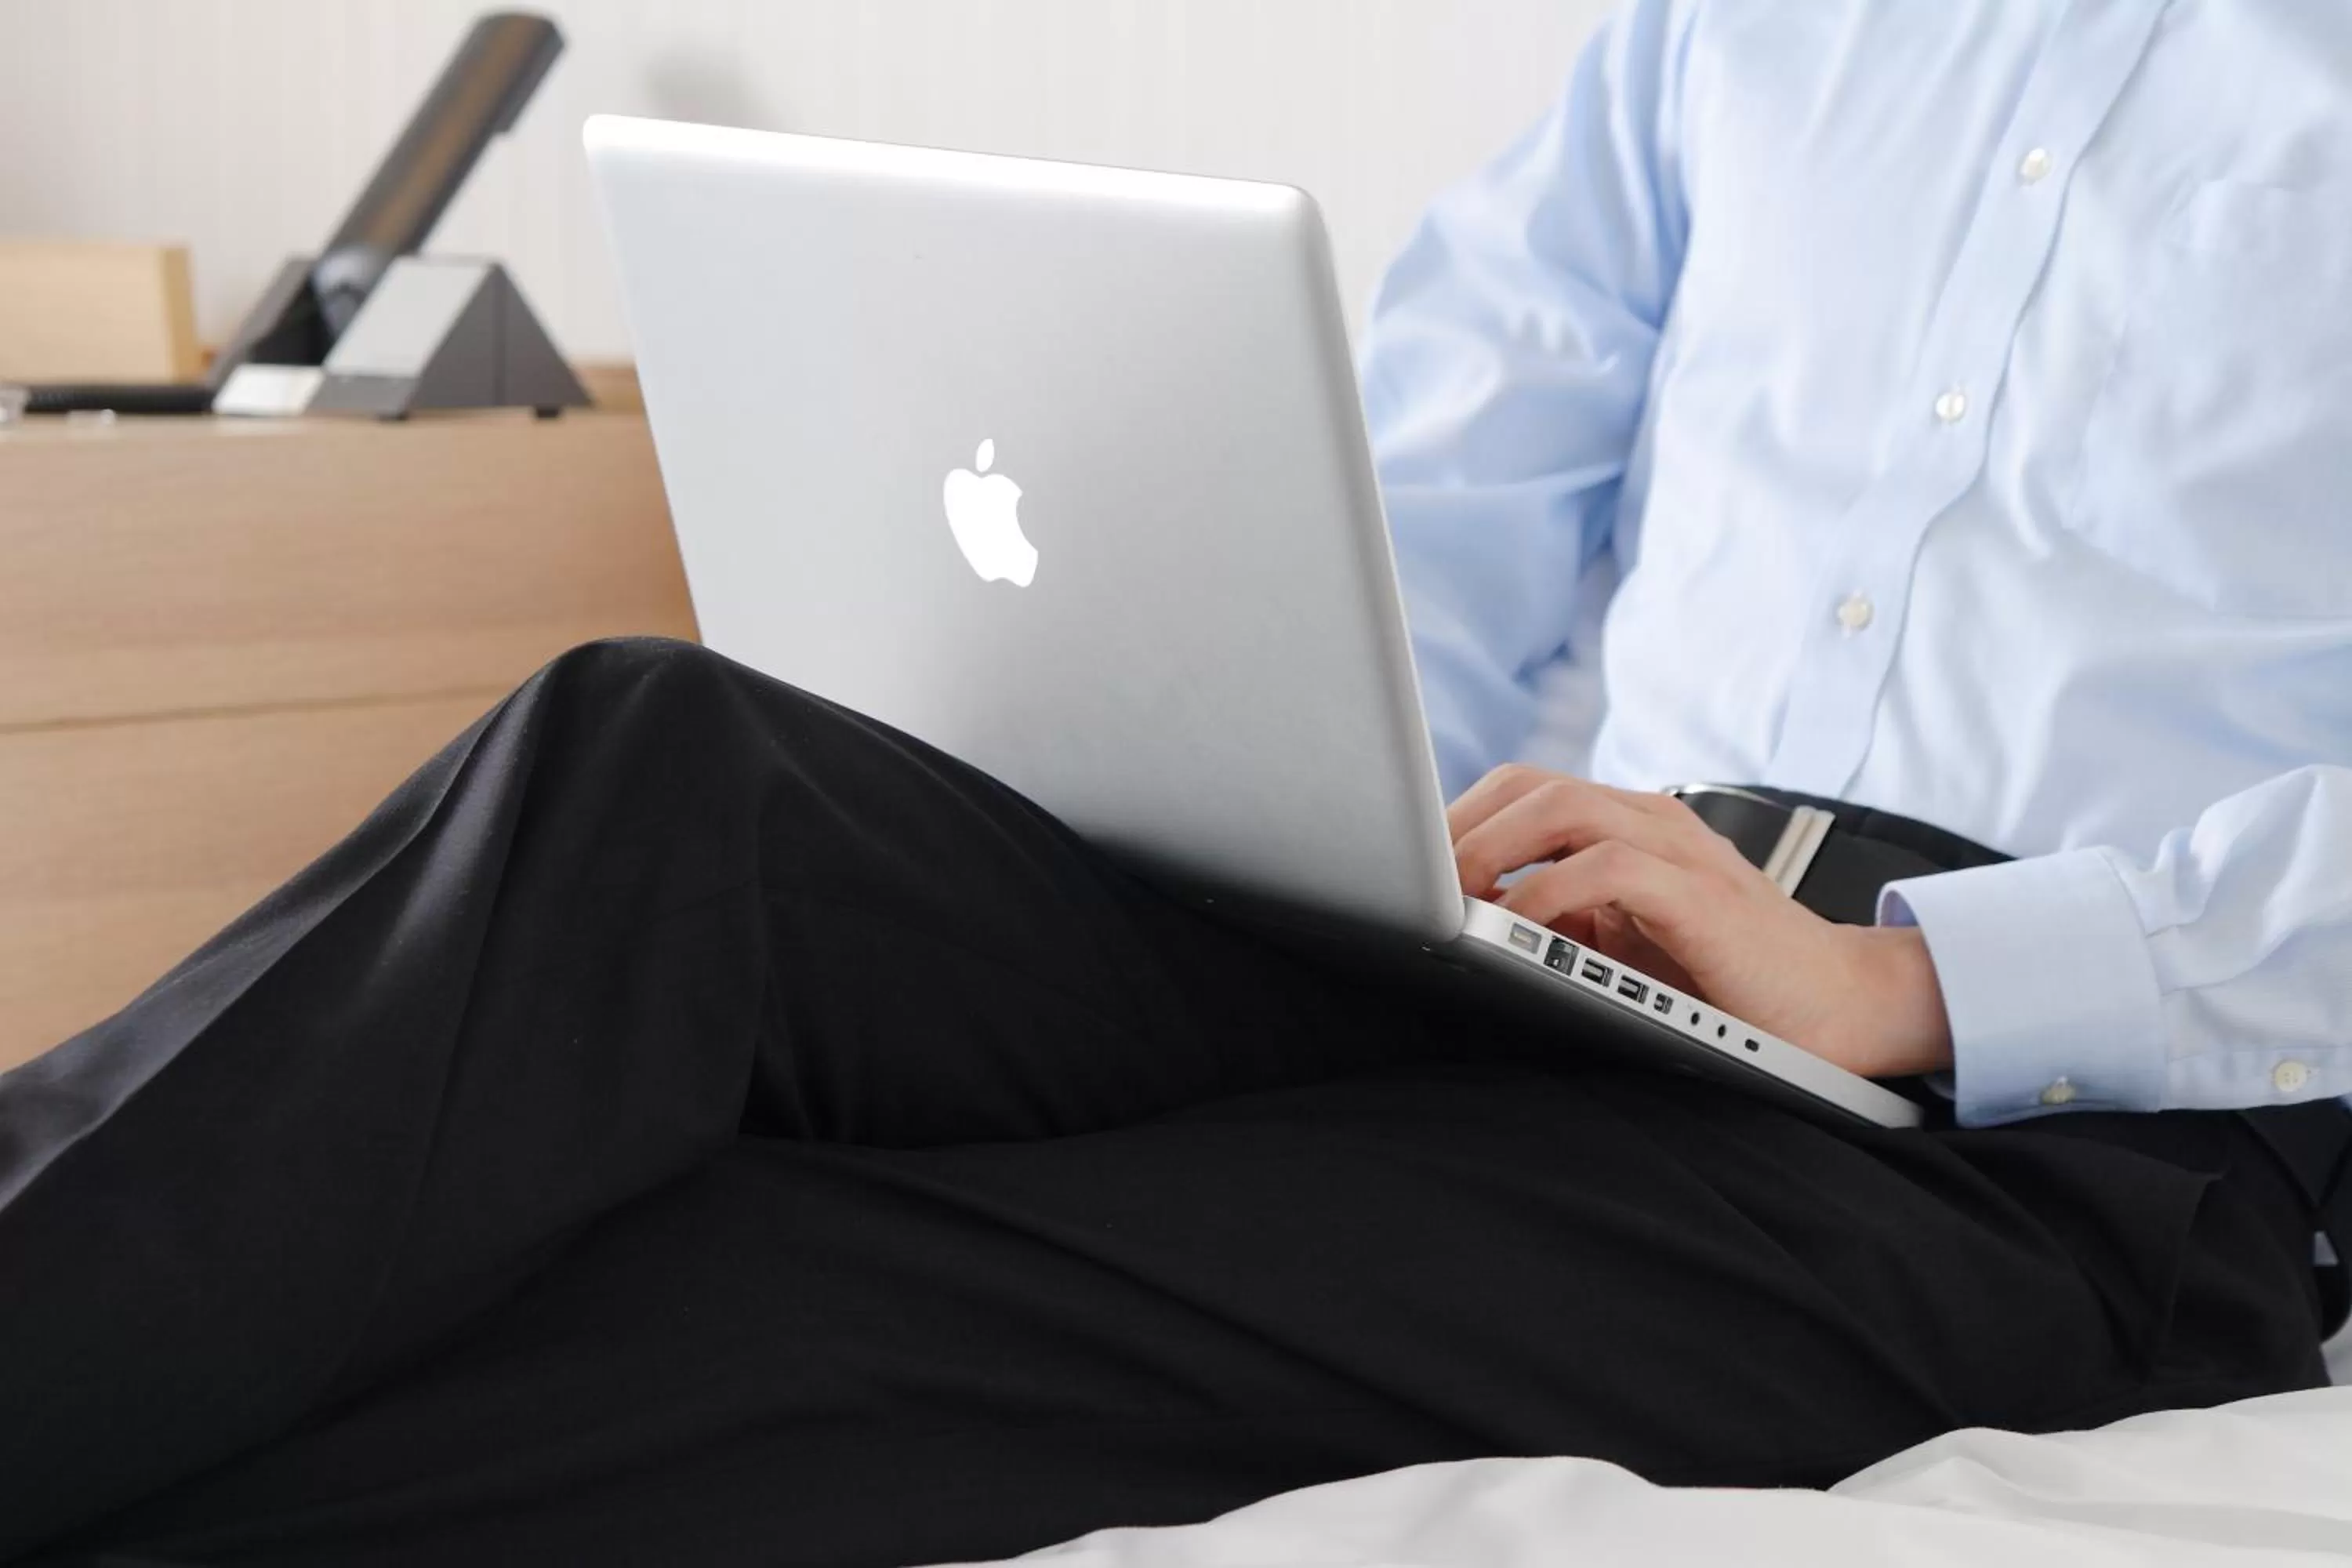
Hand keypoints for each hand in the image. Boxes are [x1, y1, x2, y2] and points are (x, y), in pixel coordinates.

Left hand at [1448, 766, 1953, 1078]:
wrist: (1838, 1007)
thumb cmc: (1725, 981)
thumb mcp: (1622, 942)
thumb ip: (1558, 920)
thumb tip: (1465, 927)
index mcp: (1628, 824)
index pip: (1526, 789)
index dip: (1460, 816)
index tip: (1407, 863)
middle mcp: (1650, 820)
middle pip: (1530, 783)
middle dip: (1459, 824)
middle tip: (1409, 878)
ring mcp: (1678, 849)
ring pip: (1561, 807)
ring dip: (1491, 847)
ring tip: (1447, 895)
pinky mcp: (1699, 892)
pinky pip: (1608, 867)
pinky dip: (1549, 891)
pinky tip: (1515, 926)